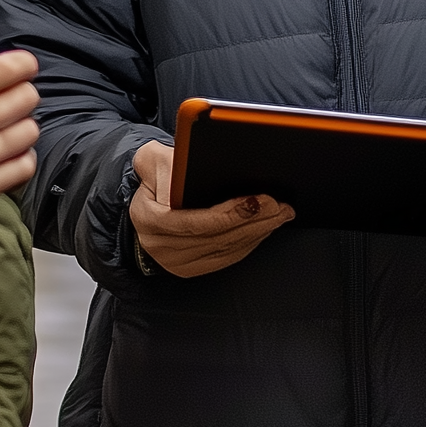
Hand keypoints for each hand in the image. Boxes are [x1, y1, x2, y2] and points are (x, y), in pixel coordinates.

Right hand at [0, 24, 40, 221]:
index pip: (6, 69)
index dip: (23, 64)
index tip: (23, 67)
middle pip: (25, 97)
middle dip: (21, 93)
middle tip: (6, 101)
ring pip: (29, 130)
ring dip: (21, 126)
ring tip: (3, 129)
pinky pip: (25, 166)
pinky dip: (21, 158)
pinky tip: (6, 154)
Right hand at [130, 140, 294, 277]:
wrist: (146, 199)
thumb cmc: (154, 174)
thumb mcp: (153, 158)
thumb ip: (173, 159)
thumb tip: (198, 160)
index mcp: (148, 219)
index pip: (192, 222)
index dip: (226, 214)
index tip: (254, 202)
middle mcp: (159, 246)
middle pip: (215, 238)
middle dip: (252, 221)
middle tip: (278, 205)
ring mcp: (175, 262)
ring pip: (225, 250)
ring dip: (257, 232)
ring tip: (280, 214)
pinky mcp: (191, 268)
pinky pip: (225, 258)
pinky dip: (249, 242)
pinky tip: (265, 228)